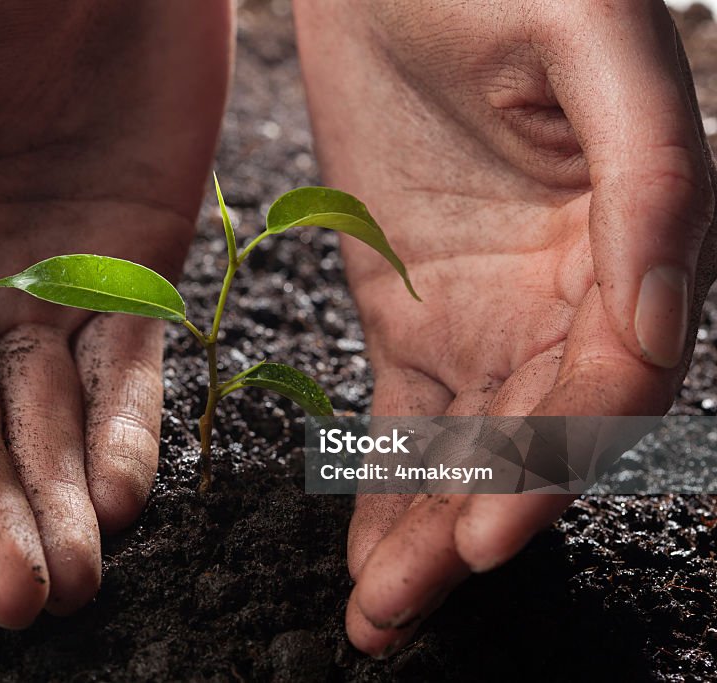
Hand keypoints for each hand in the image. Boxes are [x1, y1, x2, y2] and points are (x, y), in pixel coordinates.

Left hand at [295, 0, 715, 655]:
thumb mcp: (598, 50)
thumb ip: (654, 181)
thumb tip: (660, 323)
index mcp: (635, 244)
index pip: (605, 388)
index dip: (550, 468)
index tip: (485, 534)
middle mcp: (566, 296)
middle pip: (529, 443)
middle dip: (469, 530)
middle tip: (401, 613)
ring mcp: (485, 309)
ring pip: (465, 446)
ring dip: (423, 529)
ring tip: (378, 614)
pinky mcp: (411, 306)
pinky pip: (406, 412)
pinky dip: (385, 479)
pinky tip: (366, 545)